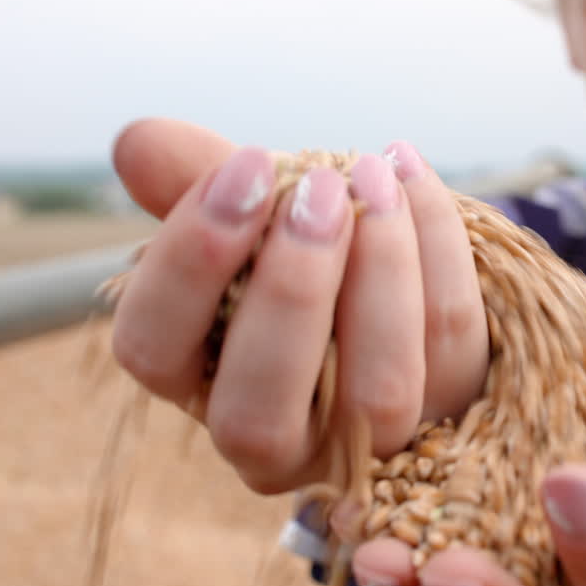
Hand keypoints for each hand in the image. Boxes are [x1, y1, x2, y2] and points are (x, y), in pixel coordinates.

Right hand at [108, 118, 489, 492]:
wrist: (410, 282)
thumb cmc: (307, 255)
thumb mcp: (250, 220)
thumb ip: (195, 183)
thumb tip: (135, 141)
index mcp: (197, 381)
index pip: (153, 350)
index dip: (191, 261)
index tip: (244, 169)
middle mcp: (271, 443)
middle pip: (259, 409)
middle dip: (292, 288)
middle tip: (321, 188)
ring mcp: (366, 443)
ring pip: (376, 391)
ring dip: (380, 272)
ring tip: (375, 178)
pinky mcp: (449, 411)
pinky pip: (450, 342)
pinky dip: (438, 249)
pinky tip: (411, 174)